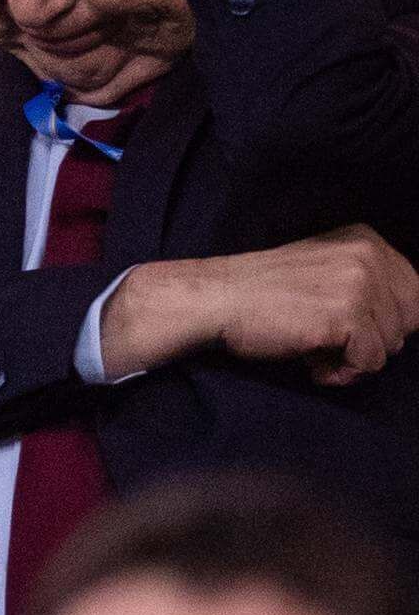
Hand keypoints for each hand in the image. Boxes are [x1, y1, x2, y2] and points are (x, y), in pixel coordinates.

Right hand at [103, 226, 418, 384]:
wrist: (215, 299)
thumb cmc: (262, 294)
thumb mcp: (323, 271)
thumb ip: (363, 283)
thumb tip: (400, 327)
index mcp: (366, 241)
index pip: (414, 294)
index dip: (384, 322)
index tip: (347, 328)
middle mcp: (370, 256)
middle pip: (408, 321)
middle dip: (372, 341)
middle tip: (328, 341)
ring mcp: (360, 284)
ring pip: (391, 345)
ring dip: (354, 359)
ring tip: (315, 350)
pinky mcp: (347, 315)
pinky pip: (370, 362)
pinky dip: (342, 374)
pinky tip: (313, 364)